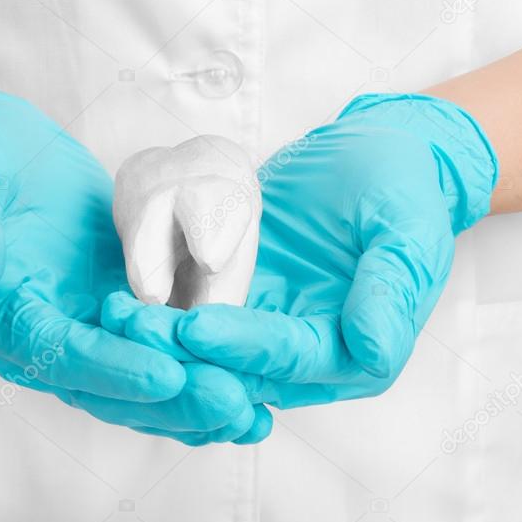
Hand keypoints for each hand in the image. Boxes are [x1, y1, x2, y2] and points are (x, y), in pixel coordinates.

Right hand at [0, 73, 265, 442]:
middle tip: (234, 405)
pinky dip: (198, 363)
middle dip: (172, 399)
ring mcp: (80, 324)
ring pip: (139, 376)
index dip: (112, 369)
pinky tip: (246, 377)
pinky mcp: (112, 305)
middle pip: (108, 385)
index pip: (59, 355)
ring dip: (193, 397)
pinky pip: (157, 342)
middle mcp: (38, 340)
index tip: (168, 375)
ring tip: (252, 414)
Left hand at [102, 93, 497, 407]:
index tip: (194, 326)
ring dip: (164, 339)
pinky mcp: (246, 303)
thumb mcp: (406, 230)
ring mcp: (275, 332)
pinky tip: (124, 297)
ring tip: (114, 315)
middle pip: (243, 368)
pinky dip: (165, 312)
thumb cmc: (401, 187)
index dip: (245, 346)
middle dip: (186, 353)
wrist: (377, 153)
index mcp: (360, 354)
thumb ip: (390, 291)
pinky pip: (201, 315)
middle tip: (129, 327)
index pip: (294, 359)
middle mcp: (314, 359)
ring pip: (213, 351)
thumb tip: (374, 350)